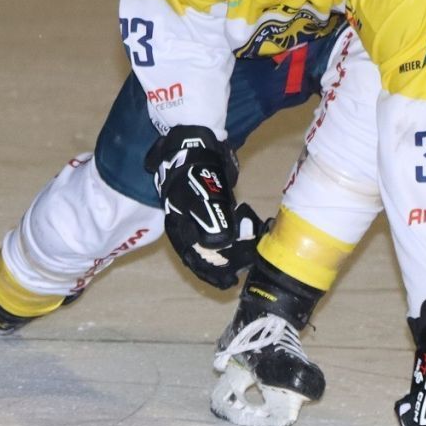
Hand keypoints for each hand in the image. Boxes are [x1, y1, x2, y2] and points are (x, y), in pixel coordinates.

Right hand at [145, 124, 260, 288]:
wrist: (192, 142)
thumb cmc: (191, 168)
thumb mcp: (198, 194)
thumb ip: (209, 219)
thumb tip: (220, 244)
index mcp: (179, 225)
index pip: (192, 256)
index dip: (209, 272)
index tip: (227, 283)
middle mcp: (186, 223)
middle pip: (202, 252)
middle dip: (220, 265)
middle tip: (239, 274)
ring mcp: (198, 213)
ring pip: (212, 240)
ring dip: (229, 251)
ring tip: (247, 256)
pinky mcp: (210, 203)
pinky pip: (220, 225)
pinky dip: (233, 234)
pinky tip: (247, 233)